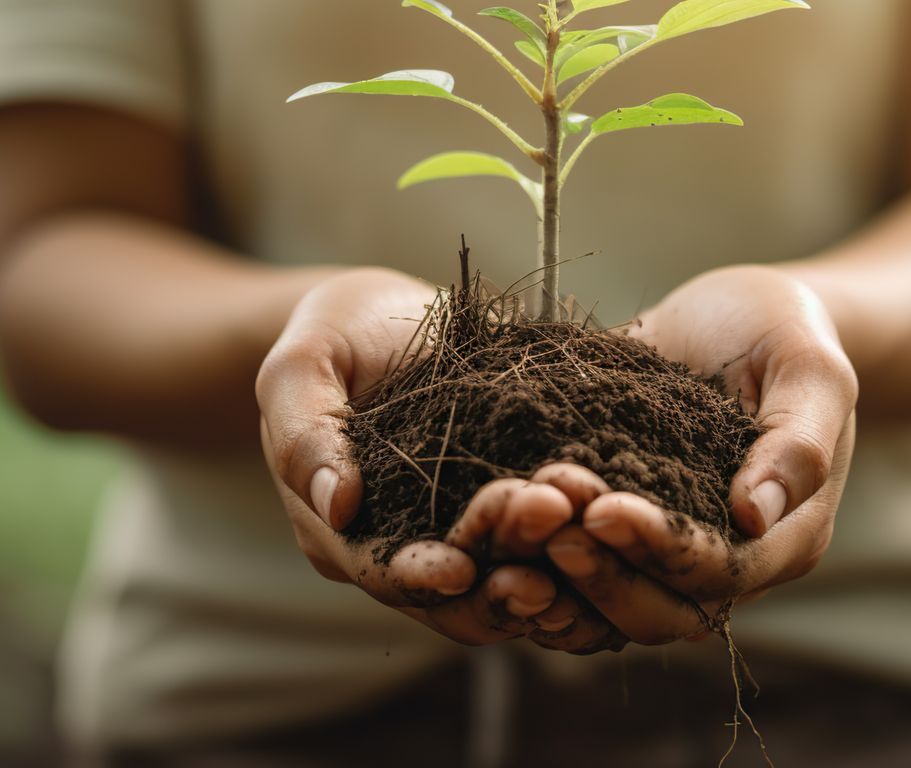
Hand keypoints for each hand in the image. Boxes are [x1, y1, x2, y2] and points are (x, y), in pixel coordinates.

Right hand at [256, 267, 583, 644]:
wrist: (385, 316)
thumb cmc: (332, 335)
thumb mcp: (301, 367)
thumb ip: (307, 434)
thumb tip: (337, 505)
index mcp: (342, 533)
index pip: (383, 575)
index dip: (421, 579)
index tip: (460, 568)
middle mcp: (405, 549)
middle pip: (458, 594)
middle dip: (504, 578)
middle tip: (551, 536)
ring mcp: (462, 533)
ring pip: (508, 578)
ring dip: (552, 570)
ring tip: (590, 537)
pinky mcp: (509, 509)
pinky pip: (545, 545)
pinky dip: (576, 546)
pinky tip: (610, 528)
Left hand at [543, 265, 857, 645]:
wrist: (738, 315)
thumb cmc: (784, 331)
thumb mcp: (808, 366)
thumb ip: (798, 439)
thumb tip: (756, 515)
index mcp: (786, 537)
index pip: (720, 573)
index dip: (660, 550)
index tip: (602, 510)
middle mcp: (728, 563)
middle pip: (660, 613)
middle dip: (598, 573)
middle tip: (543, 520)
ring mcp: (668, 554)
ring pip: (609, 609)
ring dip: (557, 577)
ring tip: (509, 520)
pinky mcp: (618, 536)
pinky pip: (576, 577)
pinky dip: (536, 566)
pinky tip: (492, 528)